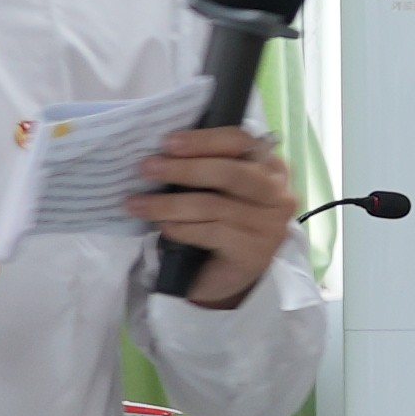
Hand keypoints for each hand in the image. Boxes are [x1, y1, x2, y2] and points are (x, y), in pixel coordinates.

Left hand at [125, 127, 295, 309]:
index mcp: (270, 167)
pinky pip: (210, 233)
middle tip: (146, 168)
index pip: (241, 142)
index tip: (167, 143)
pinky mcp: (254, 251)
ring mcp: (270, 225)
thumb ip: (205, 167)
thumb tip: (161, 151)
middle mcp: (278, 193)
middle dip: (184, 169)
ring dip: (168, 204)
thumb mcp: (216, 189)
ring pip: (213, 206)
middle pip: (230, 173)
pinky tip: (163, 228)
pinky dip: (181, 228)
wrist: (224, 275)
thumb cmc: (219, 222)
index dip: (204, 140)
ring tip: (136, 204)